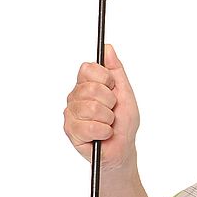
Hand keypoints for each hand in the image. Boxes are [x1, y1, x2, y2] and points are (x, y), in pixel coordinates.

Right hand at [63, 44, 140, 170]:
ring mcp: (71, 113)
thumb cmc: (124, 123)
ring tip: (108, 124)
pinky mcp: (70, 130)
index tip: (113, 90)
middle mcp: (76, 96)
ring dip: (108, 119)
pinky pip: (89, 126)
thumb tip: (107, 48)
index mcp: (87, 84)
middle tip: (112, 111)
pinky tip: (103, 135)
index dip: (106, 80)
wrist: (122, 149)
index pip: (89, 68)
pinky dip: (103, 132)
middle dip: (110, 102)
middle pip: (91, 88)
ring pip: (91, 108)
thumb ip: (116, 70)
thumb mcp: (125, 93)